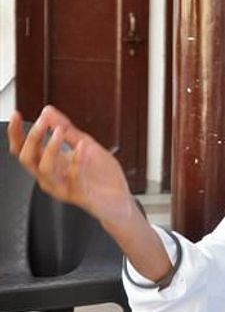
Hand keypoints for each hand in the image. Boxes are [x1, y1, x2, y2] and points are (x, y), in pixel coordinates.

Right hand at [8, 106, 138, 226]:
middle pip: (27, 158)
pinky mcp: (79, 194)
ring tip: (60, 131)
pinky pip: (73, 177)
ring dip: (50, 148)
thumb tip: (49, 112)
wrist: (120, 200)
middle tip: (42, 121)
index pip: (23, 149)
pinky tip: (81, 147)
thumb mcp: (85, 145)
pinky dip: (76, 159)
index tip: (17, 116)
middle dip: (32, 137)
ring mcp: (63, 187)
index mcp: (50, 165)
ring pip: (44, 169)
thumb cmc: (102, 177)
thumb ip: (67, 129)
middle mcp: (52, 177)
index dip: (16, 133)